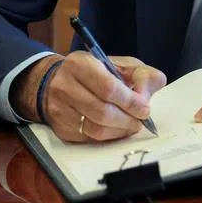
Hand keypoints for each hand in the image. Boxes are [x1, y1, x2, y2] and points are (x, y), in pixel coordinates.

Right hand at [12, 52, 166, 141]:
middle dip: (127, 119)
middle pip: (102, 111)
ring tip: (131, 125)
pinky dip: (109, 137)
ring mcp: (59, 109)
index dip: (130, 102)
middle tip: (140, 121)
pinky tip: (117, 129)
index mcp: (80, 64)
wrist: (55, 81)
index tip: (144, 109)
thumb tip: (146, 97)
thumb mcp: (120, 64)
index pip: (108, 88)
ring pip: (95, 129)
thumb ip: (141, 75)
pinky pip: (89, 139)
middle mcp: (65, 86)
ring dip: (120, 131)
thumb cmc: (95, 72)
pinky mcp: (60, 128)